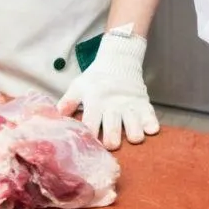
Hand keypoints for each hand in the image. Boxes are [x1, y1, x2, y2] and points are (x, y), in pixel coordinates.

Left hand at [56, 27, 158, 149]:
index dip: (89, 138)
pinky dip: (151, 125)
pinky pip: (151, 116)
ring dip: (134, 135)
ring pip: (134, 125)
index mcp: (95, 101)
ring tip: (133, 139)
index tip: (88, 148)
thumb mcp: (78, 86)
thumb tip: (56, 115)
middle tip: (110, 145)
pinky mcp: (144, 103)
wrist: (119, 60)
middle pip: (113, 129)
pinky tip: (150, 130)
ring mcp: (130, 105)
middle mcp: (113, 105)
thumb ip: (68, 101)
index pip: (90, 124)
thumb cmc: (96, 79)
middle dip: (111, 141)